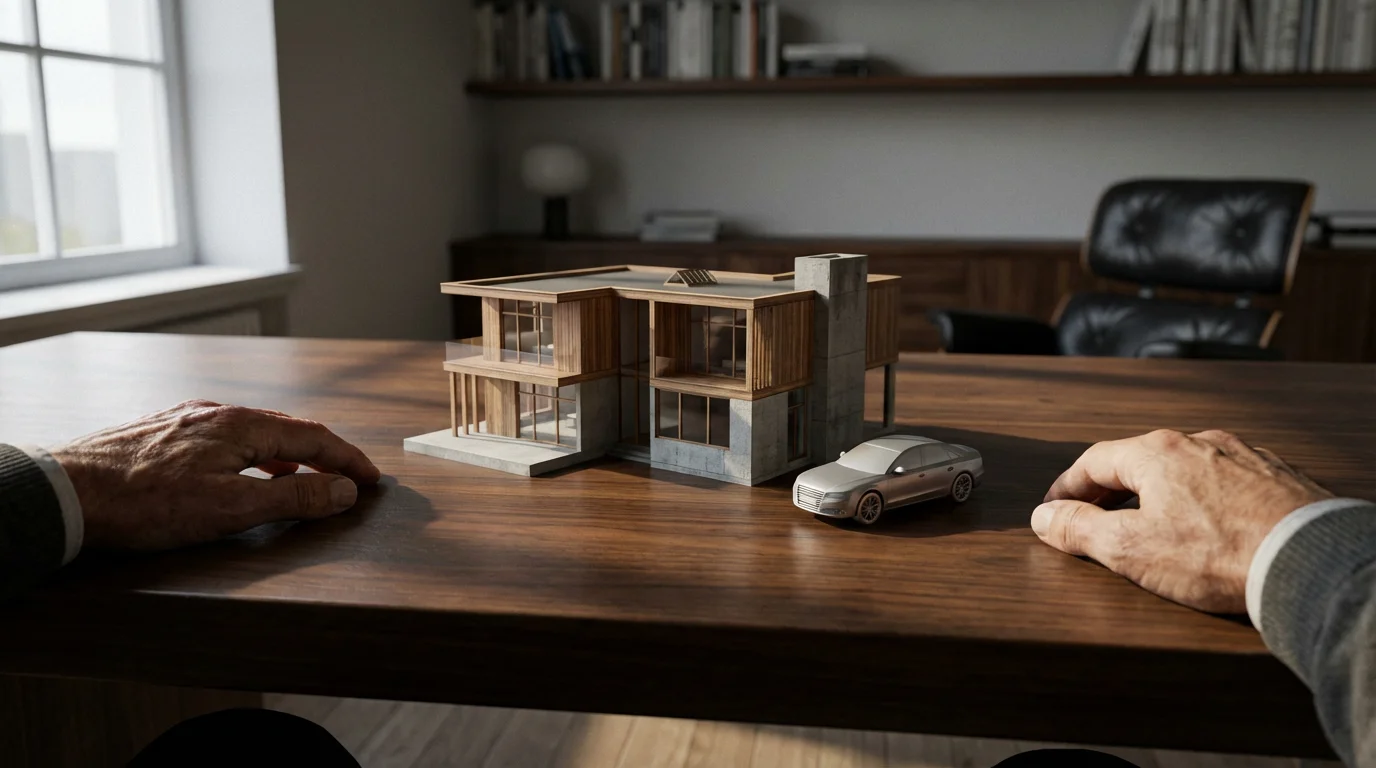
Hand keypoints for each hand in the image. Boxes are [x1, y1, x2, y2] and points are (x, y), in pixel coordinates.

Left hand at [50, 400, 380, 551]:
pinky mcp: (165, 431)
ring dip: (290, 456)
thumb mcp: (231, 509)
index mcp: (242, 426)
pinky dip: (255, 455)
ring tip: (303, 480)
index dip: (348, 461)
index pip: (315, 439)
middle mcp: (219, 413)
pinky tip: (243, 474)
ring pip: (256, 433)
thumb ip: (295, 499)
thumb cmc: (145, 503)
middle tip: (348, 477)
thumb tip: (345, 491)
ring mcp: (189, 419)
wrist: (67, 493)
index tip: (372, 479)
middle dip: (325, 454)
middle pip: (289, 430)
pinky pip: (228, 437)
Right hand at [1031, 429, 1331, 612]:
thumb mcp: (1129, 549)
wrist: (1309, 562)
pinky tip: (1208, 524)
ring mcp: (1244, 456)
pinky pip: (1226, 481)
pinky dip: (1204, 498)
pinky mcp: (1278, 477)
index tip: (1053, 508)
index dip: (1067, 488)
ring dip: (1160, 491)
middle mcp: (1199, 442)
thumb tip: (1045, 517)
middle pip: (1138, 460)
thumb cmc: (1219, 555)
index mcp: (1156, 451)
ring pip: (1185, 468)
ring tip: (1150, 521)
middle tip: (1093, 516)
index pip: (1093, 460)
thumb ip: (1079, 529)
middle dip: (1111, 489)